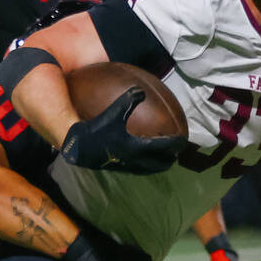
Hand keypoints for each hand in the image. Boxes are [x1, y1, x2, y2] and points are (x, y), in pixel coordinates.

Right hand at [60, 86, 185, 172]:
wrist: (77, 147)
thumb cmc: (96, 129)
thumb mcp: (113, 112)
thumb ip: (128, 100)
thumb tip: (141, 90)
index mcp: (137, 147)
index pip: (163, 147)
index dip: (175, 144)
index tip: (183, 141)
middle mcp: (134, 160)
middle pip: (158, 164)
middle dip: (169, 160)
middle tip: (176, 154)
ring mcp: (125, 166)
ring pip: (147, 169)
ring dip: (157, 166)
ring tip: (162, 161)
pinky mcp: (117, 168)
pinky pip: (136, 169)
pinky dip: (144, 165)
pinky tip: (140, 160)